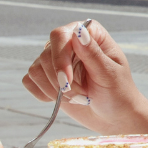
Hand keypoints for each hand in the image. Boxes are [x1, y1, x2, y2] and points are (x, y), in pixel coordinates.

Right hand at [21, 20, 147, 136]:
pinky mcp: (46, 76)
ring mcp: (56, 59)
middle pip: (45, 55)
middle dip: (60, 81)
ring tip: (78, 96)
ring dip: (55, 90)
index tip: (66, 81)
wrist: (114, 116)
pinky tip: (62, 99)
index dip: (60, 58)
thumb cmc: (118, 93)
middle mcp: (70, 42)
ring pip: (36, 69)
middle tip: (82, 95)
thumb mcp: (109, 74)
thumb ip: (93, 54)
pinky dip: (44, 94)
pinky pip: (29, 81)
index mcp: (90, 33)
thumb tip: (78, 31)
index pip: (60, 35)